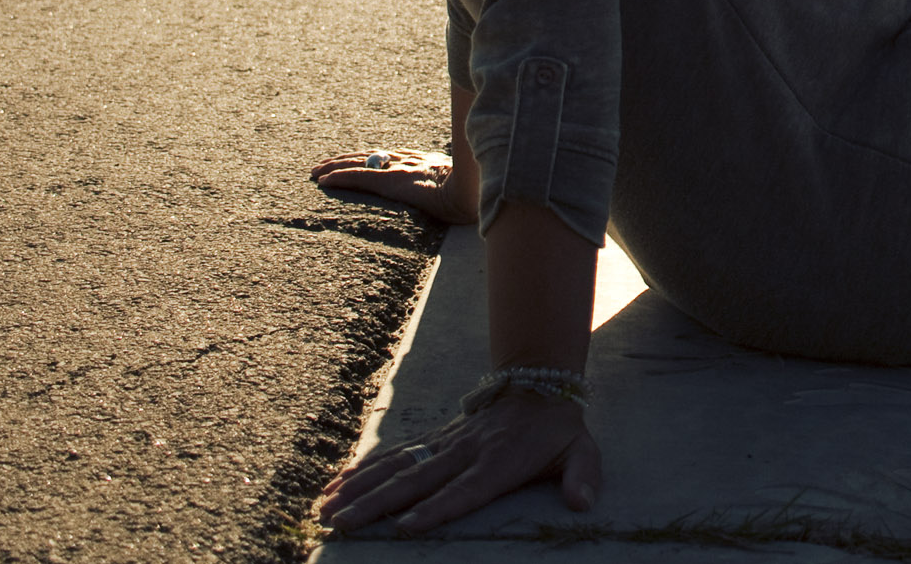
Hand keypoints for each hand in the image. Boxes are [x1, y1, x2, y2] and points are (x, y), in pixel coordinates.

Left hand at [310, 147, 474, 225]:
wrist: (474, 192)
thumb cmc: (475, 193)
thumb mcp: (462, 185)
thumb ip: (452, 185)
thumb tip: (456, 197)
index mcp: (425, 161)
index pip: (389, 155)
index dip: (369, 157)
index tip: (354, 160)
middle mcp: (409, 160)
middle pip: (369, 155)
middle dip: (345, 159)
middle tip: (324, 164)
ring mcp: (399, 168)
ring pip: (359, 163)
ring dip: (334, 166)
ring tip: (315, 172)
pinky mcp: (391, 180)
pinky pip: (359, 177)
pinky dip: (339, 178)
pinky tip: (323, 181)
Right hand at [316, 394, 599, 533]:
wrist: (539, 382)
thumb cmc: (558, 429)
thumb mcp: (581, 451)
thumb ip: (582, 477)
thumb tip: (584, 504)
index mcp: (498, 461)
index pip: (464, 490)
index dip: (436, 509)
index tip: (406, 528)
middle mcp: (465, 452)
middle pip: (416, 481)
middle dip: (376, 504)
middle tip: (342, 524)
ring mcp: (445, 443)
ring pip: (396, 466)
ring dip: (360, 489)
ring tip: (326, 509)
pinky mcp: (434, 438)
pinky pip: (395, 454)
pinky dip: (364, 469)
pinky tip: (336, 485)